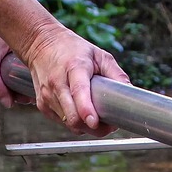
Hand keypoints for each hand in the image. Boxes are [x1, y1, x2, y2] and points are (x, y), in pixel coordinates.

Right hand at [17, 22, 130, 137]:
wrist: (41, 44)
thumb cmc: (73, 49)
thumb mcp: (99, 54)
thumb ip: (116, 74)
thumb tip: (130, 93)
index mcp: (74, 67)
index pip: (78, 91)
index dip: (86, 109)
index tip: (94, 121)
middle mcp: (57, 83)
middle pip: (72, 116)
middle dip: (92, 127)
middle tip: (108, 126)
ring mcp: (47, 95)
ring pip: (69, 123)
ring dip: (85, 126)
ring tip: (96, 117)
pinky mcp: (42, 105)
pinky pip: (62, 123)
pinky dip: (74, 123)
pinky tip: (80, 112)